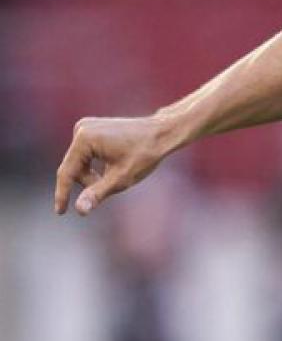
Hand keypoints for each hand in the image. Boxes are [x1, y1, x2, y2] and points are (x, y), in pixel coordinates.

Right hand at [54, 116, 168, 215]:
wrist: (162, 133)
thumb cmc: (145, 154)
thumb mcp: (121, 178)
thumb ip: (97, 194)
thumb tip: (79, 210)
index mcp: (84, 138)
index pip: (66, 172)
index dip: (62, 194)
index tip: (60, 212)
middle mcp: (81, 129)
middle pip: (74, 168)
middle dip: (89, 182)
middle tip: (111, 184)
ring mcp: (86, 127)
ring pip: (80, 164)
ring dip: (93, 175)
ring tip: (115, 174)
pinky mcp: (91, 129)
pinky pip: (85, 156)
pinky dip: (96, 166)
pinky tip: (113, 165)